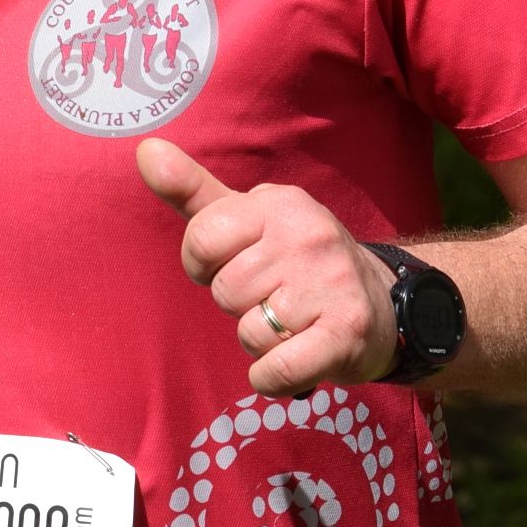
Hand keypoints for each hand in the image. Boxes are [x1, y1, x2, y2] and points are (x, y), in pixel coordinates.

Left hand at [138, 137, 397, 395]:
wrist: (382, 306)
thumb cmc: (297, 261)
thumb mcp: (249, 219)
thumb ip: (192, 190)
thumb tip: (144, 149)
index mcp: (278, 203)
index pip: (201, 241)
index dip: (206, 266)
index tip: (236, 266)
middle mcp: (308, 236)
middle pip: (225, 291)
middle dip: (240, 305)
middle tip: (276, 297)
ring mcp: (330, 284)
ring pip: (249, 332)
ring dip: (262, 340)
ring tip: (293, 322)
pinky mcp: (344, 334)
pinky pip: (276, 370)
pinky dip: (273, 377)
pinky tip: (294, 358)